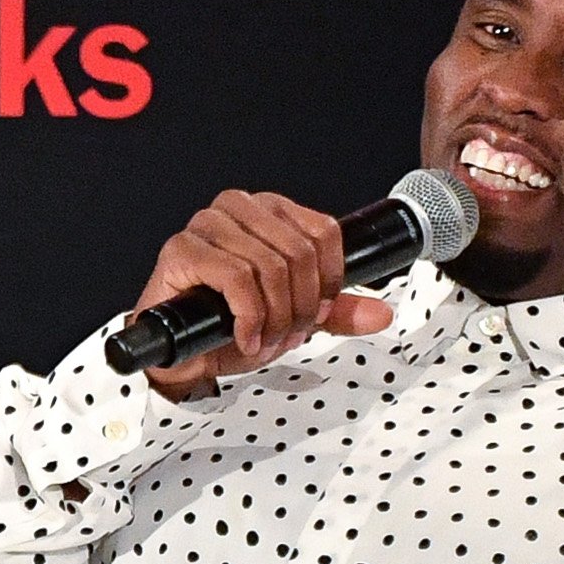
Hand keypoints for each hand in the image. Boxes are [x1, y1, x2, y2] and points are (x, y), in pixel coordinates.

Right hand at [135, 190, 394, 400]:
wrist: (182, 355)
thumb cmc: (228, 325)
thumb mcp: (294, 317)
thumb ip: (335, 312)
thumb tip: (381, 314)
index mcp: (270, 211)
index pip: (325, 232)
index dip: (328, 280)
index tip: (315, 312)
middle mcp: (239, 208)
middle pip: (300, 252)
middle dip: (301, 306)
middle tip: (288, 334)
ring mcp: (207, 225)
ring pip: (270, 266)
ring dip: (275, 317)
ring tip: (264, 339)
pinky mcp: (182, 249)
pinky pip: (236, 277)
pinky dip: (249, 317)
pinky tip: (244, 337)